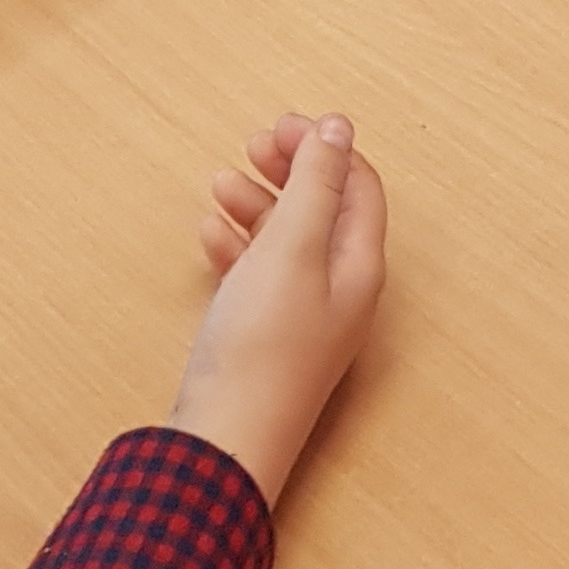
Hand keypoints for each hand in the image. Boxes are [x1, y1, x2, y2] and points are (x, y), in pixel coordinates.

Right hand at [171, 114, 388, 505]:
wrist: (223, 442)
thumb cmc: (261, 348)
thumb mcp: (291, 249)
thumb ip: (316, 185)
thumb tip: (339, 128)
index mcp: (359, 266)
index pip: (359, 187)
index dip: (325, 147)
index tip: (279, 125)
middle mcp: (340, 291)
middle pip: (323, 210)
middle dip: (290, 171)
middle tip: (250, 145)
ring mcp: (303, 318)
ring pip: (286, 241)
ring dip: (257, 205)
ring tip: (219, 184)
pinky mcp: (266, 339)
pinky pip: (258, 276)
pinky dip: (237, 247)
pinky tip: (210, 234)